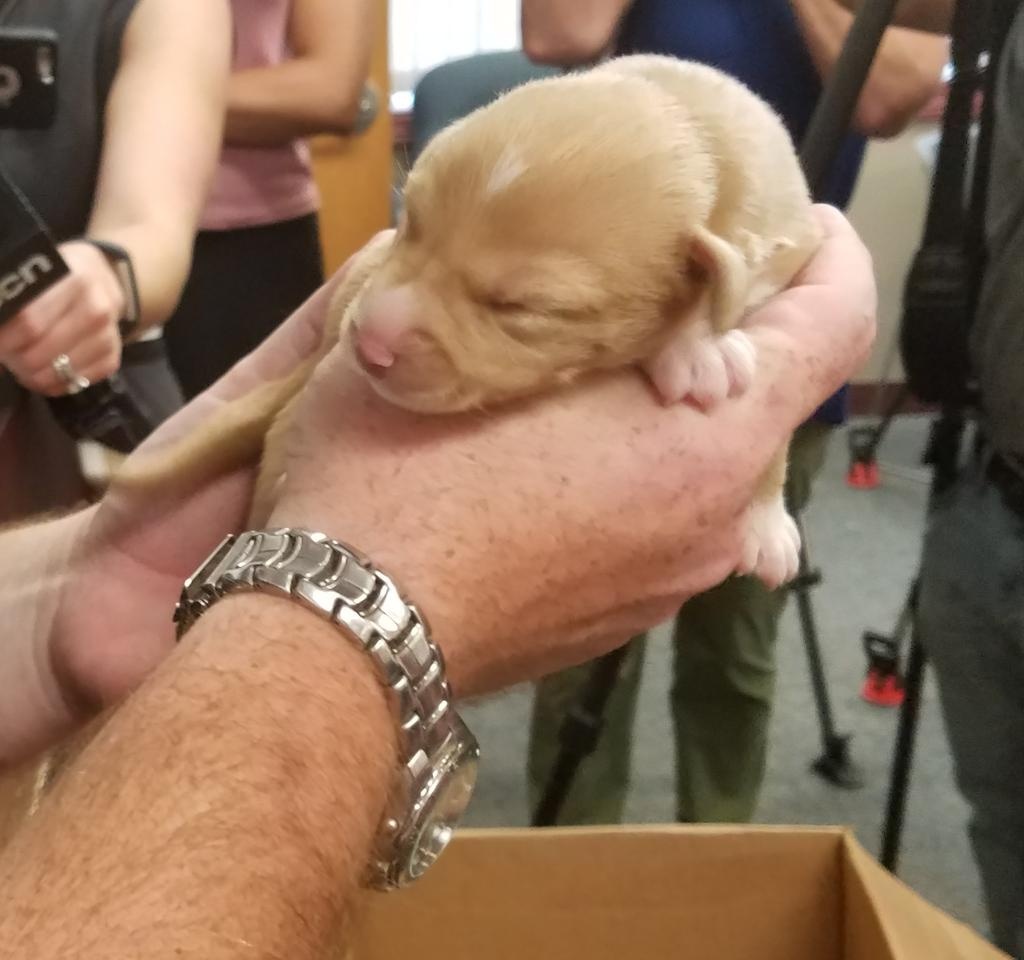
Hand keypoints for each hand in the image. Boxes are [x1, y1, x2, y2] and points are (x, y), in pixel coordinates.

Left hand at [0, 241, 122, 395]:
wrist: (98, 278)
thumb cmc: (54, 277)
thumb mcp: (32, 275)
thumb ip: (11, 301)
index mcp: (73, 279)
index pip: (28, 323)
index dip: (4, 340)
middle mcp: (97, 308)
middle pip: (39, 353)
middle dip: (15, 360)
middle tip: (8, 354)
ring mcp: (108, 336)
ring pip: (57, 373)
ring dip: (32, 375)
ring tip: (23, 364)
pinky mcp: (113, 357)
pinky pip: (75, 382)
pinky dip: (55, 383)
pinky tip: (45, 371)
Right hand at [53, 206, 872, 716]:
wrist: (347, 639)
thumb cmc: (394, 479)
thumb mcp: (461, 347)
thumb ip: (535, 298)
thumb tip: (541, 268)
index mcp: (703, 442)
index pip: (834, 325)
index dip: (825, 257)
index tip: (788, 228)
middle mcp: (715, 519)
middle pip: (772, 402)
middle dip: (732, 341)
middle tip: (657, 297)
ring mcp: (675, 580)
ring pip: (717, 471)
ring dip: (680, 420)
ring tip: (601, 389)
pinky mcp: (628, 617)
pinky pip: (667, 526)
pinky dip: (644, 484)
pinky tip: (565, 476)